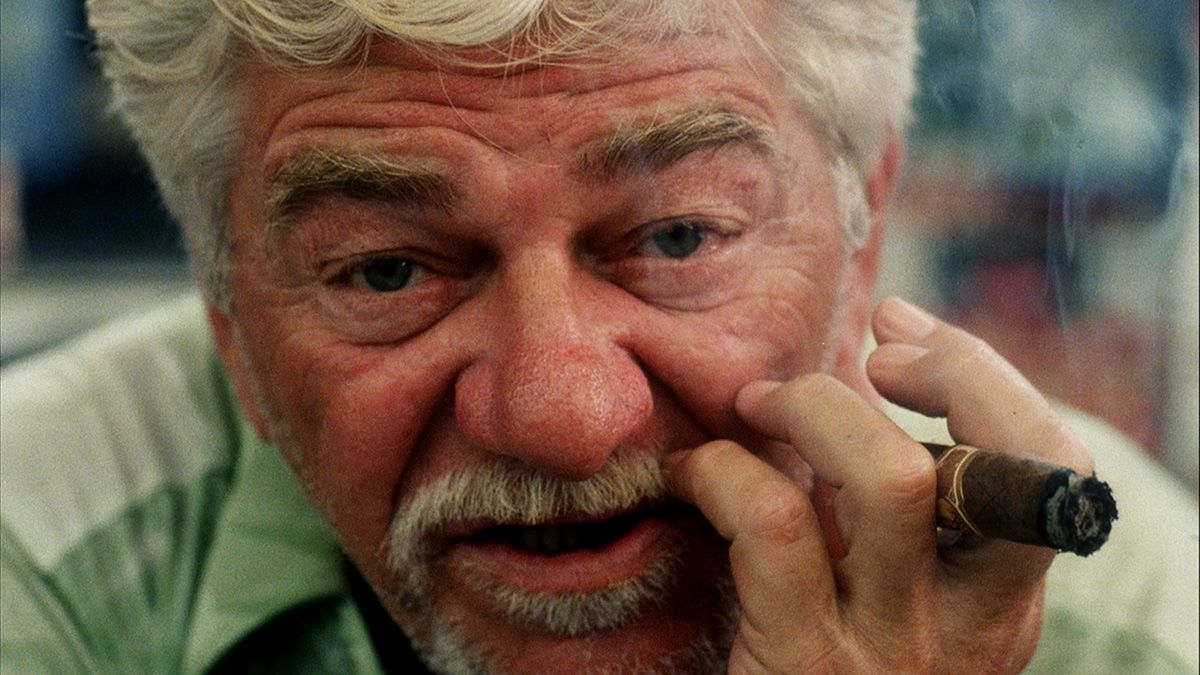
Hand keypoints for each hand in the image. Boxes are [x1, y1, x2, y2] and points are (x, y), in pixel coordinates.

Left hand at [662, 297, 1092, 672]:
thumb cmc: (828, 669)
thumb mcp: (898, 604)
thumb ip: (903, 526)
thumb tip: (859, 381)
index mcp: (1001, 603)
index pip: (1049, 468)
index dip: (985, 375)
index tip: (901, 333)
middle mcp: (969, 625)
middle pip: (1005, 465)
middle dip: (945, 371)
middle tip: (865, 352)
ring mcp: (889, 646)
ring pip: (891, 481)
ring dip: (817, 408)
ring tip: (761, 403)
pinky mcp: (803, 663)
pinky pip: (773, 525)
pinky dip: (723, 470)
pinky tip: (690, 472)